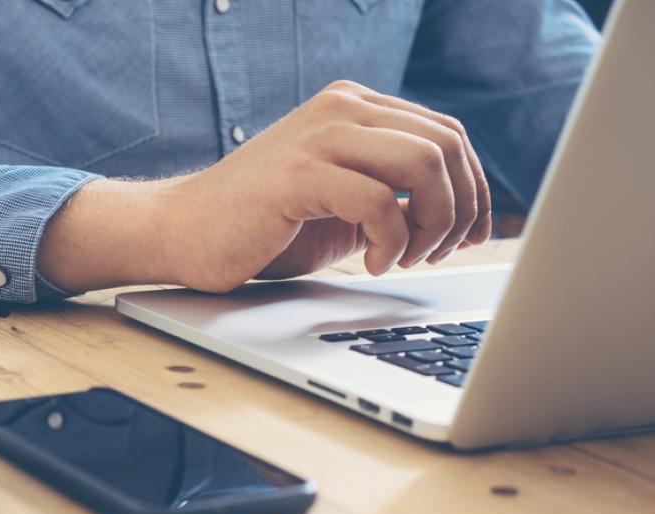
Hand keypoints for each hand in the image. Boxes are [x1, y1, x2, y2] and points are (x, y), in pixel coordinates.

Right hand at [38, 80, 489, 293]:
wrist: (182, 232)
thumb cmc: (263, 226)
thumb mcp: (344, 199)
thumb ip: (395, 190)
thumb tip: (464, 211)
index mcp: (355, 107)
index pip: (448, 134)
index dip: (473, 191)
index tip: (466, 237)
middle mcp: (342, 108)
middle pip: (447, 146)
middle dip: (458, 210)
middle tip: (433, 253)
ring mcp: (319, 136)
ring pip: (424, 165)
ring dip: (431, 224)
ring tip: (402, 257)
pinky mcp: (298, 174)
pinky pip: (378, 201)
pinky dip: (390, 243)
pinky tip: (369, 264)